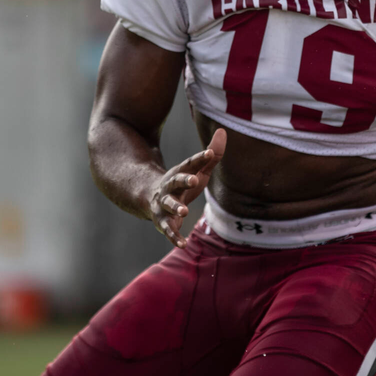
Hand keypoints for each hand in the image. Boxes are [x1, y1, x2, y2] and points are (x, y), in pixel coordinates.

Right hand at [149, 127, 225, 248]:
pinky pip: (168, 229)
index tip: (210, 152)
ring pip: (168, 205)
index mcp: (180, 173)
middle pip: (176, 181)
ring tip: (185, 211)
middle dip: (184, 180)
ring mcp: (164, 204)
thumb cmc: (183, 183)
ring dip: (176, 208)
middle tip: (194, 180)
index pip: (191, 164)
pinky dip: (174, 237)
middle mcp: (170, 187)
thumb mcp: (199, 170)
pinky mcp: (162, 222)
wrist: (152, 199)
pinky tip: (182, 244)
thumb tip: (223, 131)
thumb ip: (212, 155)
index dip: (200, 158)